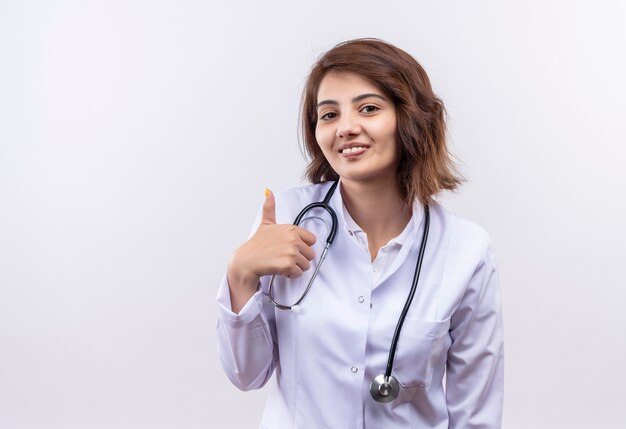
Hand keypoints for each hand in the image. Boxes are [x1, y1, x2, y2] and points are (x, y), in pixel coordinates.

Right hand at [227, 189, 316, 311]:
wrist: (246, 260)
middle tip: (286, 258)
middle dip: (300, 259)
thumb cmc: (257, 244)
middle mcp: (293, 239)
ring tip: (283, 264)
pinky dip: (291, 275)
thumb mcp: (265, 224)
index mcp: (291, 229)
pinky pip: (299, 273)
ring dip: (296, 267)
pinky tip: (281, 270)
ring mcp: (291, 251)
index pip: (312, 240)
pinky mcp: (288, 264)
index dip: (302, 246)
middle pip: (310, 254)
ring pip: (306, 265)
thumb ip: (270, 208)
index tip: (291, 248)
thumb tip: (269, 192)